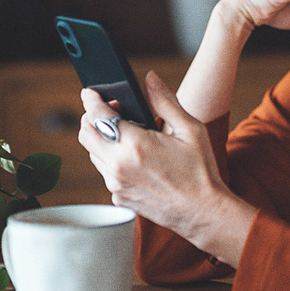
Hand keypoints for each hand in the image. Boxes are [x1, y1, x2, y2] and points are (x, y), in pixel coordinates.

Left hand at [78, 71, 254, 264]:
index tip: (91, 92)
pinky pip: (105, 172)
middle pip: (85, 134)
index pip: (97, 115)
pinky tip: (133, 157)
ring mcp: (116, 185)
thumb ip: (164, 101)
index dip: (91, 99)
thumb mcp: (189, 129)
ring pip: (93, 153)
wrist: (203, 212)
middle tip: (111, 111)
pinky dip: (111, 160)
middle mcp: (118, 166)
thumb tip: (149, 78)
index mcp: (135, 145)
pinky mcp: (118, 198)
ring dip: (101, 139)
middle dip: (92, 117)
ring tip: (126, 133)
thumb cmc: (200, 171)